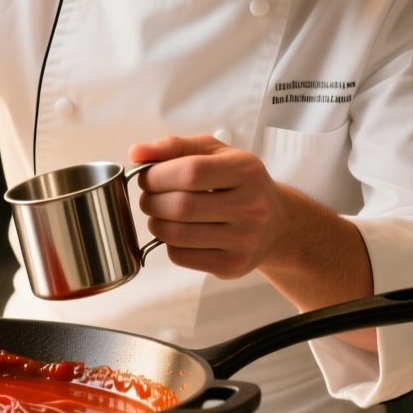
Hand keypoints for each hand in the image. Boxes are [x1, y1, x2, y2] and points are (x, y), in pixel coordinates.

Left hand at [129, 134, 288, 278]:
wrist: (276, 224)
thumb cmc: (238, 184)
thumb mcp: (215, 154)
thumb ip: (174, 147)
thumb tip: (136, 152)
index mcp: (246, 171)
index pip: (190, 172)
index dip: (157, 175)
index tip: (147, 177)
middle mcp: (250, 206)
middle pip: (180, 206)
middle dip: (151, 201)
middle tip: (150, 198)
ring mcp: (244, 239)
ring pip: (177, 234)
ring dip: (155, 224)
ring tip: (160, 214)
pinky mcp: (233, 265)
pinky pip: (181, 257)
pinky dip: (168, 244)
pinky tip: (177, 233)